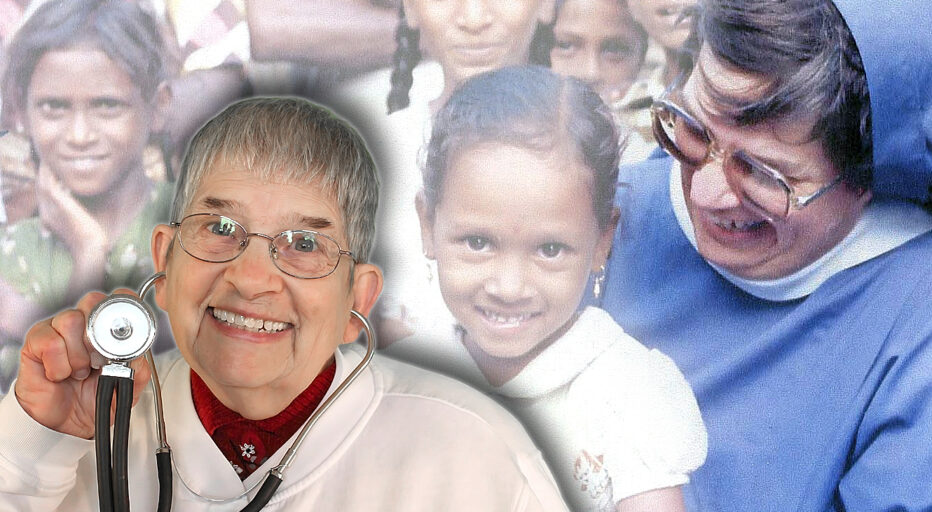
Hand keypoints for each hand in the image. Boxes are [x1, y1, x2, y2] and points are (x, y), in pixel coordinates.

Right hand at [14, 290, 150, 438]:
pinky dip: (60, 365)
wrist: (68, 424)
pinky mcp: (36, 343)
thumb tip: (139, 351)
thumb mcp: (127, 385)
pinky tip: (61, 375)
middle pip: (93, 300)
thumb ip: (138, 366)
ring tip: (80, 372)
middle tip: (100, 359)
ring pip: (70, 320)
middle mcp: (83, 323)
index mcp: (108, 328)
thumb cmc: (96, 399)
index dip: (123, 308)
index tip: (126, 332)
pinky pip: (50, 342)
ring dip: (79, 355)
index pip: (118, 297)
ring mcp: (57, 330)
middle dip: (100, 333)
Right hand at [35, 165, 108, 298]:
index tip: (57, 171)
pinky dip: (49, 172)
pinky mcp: (59, 203)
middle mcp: (47, 212)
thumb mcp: (80, 226)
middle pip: (41, 186)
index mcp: (51, 217)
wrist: (90, 251)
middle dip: (46, 173)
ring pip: (42, 182)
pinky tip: (55, 163)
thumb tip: (89, 209)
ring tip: (54, 158)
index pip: (46, 195)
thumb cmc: (91, 241)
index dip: (49, 182)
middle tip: (53, 160)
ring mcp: (51, 208)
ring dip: (46, 169)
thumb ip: (79, 216)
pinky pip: (48, 182)